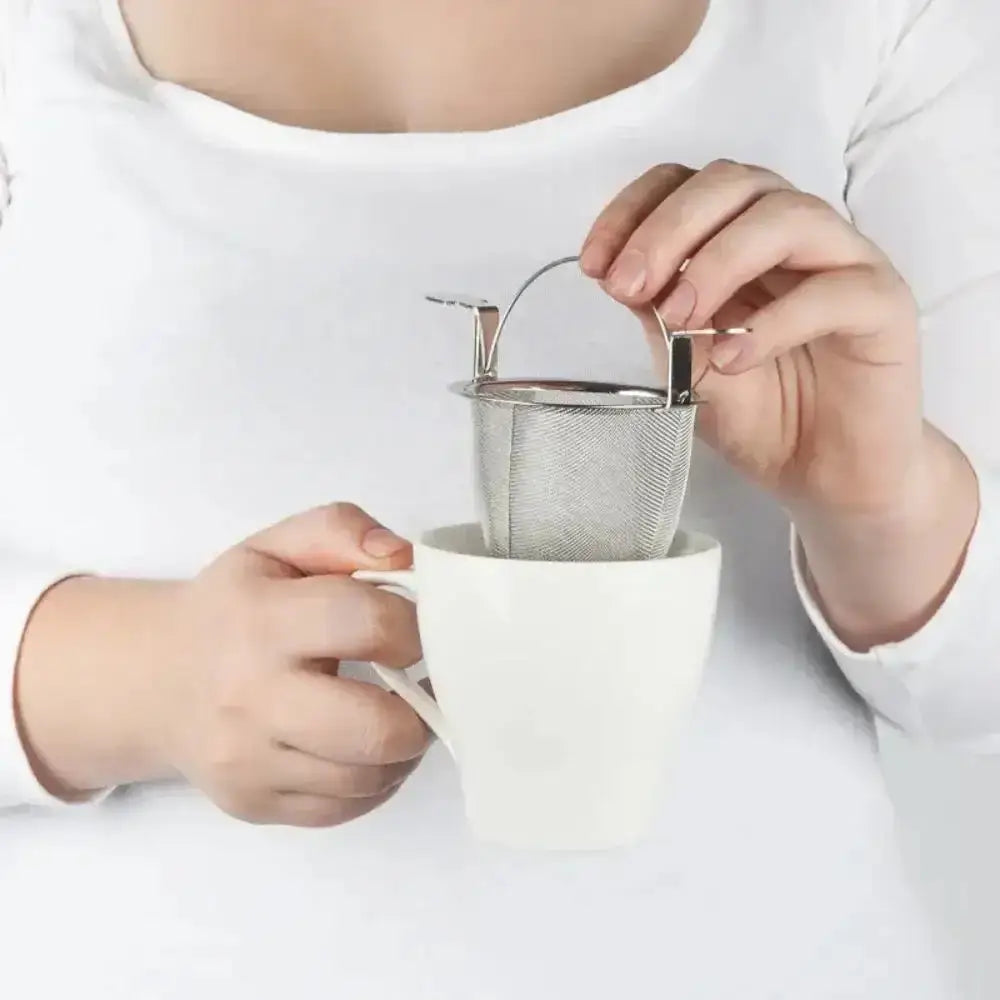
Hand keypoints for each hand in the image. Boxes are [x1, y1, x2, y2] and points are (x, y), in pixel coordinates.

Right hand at [16, 504, 430, 825]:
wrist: (157, 678)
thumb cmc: (234, 606)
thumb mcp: (280, 546)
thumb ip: (344, 531)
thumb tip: (405, 557)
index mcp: (261, 620)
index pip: (370, 625)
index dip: (416, 627)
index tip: (421, 630)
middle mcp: (250, 698)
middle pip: (378, 729)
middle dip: (423, 709)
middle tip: (425, 687)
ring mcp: (249, 762)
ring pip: (369, 778)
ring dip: (404, 748)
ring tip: (398, 713)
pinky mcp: (253, 804)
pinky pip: (346, 808)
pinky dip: (375, 780)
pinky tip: (366, 746)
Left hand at [579, 160, 977, 645]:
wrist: (827, 476)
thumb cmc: (762, 415)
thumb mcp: (686, 365)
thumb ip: (659, 314)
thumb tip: (617, 272)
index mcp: (741, 238)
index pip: (687, 185)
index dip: (635, 211)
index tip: (595, 264)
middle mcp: (795, 235)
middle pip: (734, 183)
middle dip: (669, 229)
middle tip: (629, 285)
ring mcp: (845, 262)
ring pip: (787, 217)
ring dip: (719, 262)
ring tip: (681, 318)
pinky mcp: (884, 305)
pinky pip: (832, 291)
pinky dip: (772, 322)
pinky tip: (733, 360)